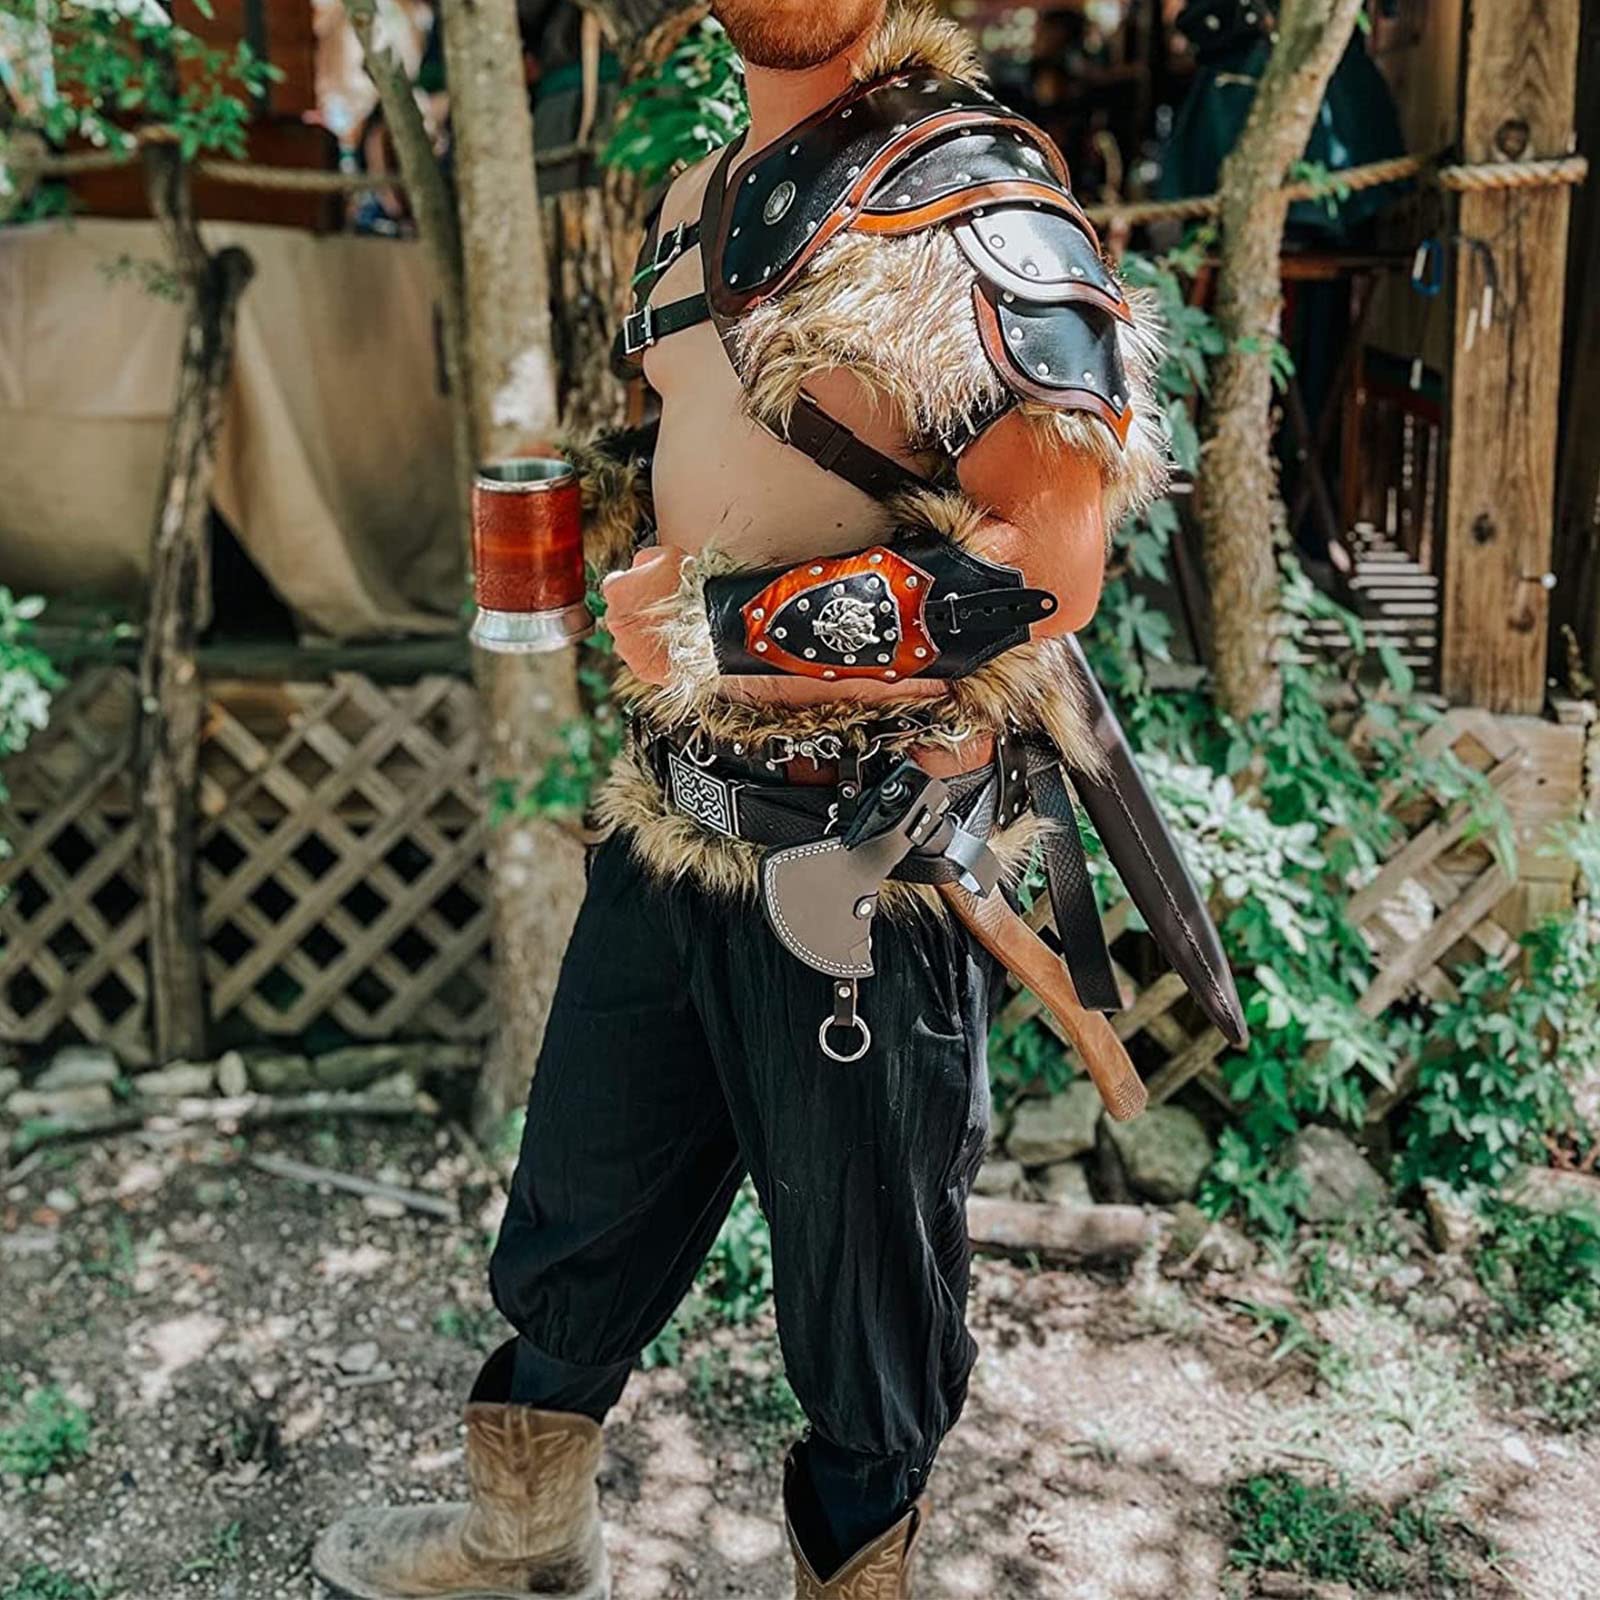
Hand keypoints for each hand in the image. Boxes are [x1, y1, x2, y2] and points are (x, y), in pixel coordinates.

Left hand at [600, 545, 688, 684]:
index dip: (635, 585)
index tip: (649, 588)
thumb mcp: (668, 555)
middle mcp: (613, 620)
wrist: (709, 626)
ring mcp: (626, 647)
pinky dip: (656, 655)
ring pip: (631, 639)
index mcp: (616, 589)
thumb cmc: (690, 588)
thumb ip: (644, 559)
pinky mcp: (641, 668)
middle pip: (622, 614)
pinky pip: (645, 660)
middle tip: (665, 610)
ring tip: (672, 629)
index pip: (615, 584)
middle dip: (638, 612)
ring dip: (645, 634)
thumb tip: (638, 565)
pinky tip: (674, 646)